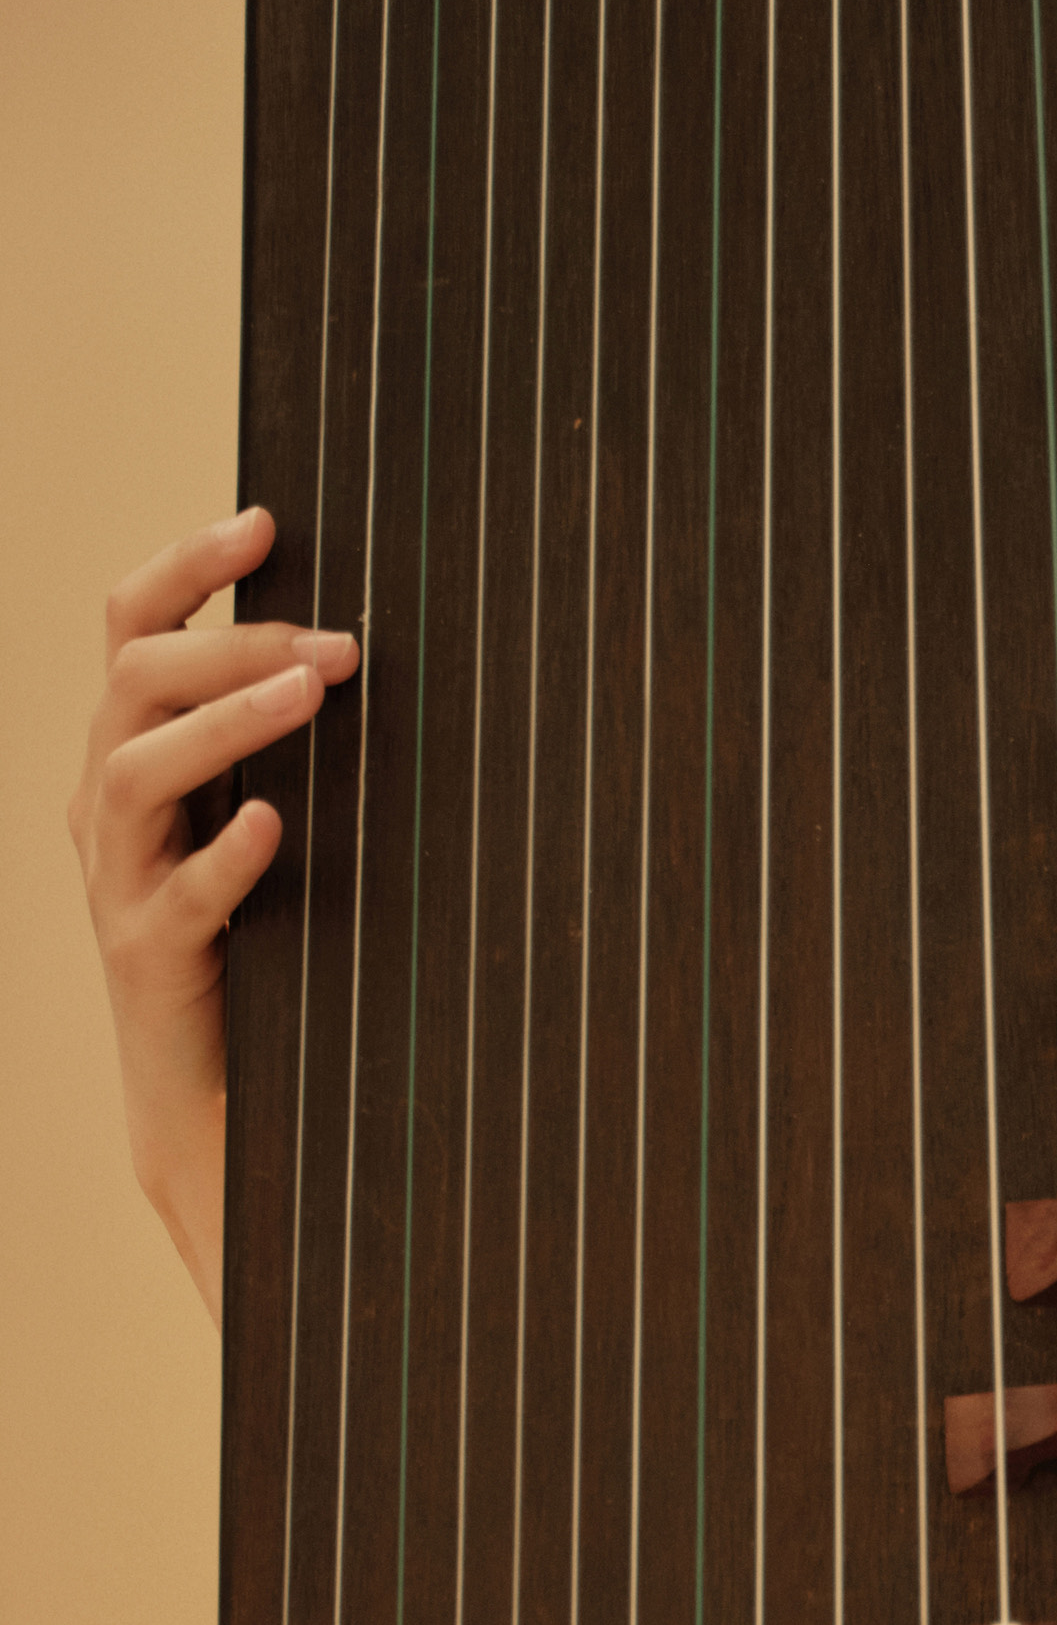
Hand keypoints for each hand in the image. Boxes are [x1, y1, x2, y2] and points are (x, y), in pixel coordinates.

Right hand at [66, 508, 360, 1324]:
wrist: (214, 1101)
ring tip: (313, 693)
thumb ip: (289, 750)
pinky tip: (275, 827)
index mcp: (130, 755)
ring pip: (135, 770)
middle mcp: (107, 806)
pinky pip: (175, 899)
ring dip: (227, 722)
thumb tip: (382, 657)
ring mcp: (116, 883)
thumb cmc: (262, 954)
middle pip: (133, 681)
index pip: (133, 626)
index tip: (269, 523)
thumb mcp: (268, 828)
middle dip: (233, 642)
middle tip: (339, 641)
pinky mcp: (148, 961)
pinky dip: (225, 855)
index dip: (188, 566)